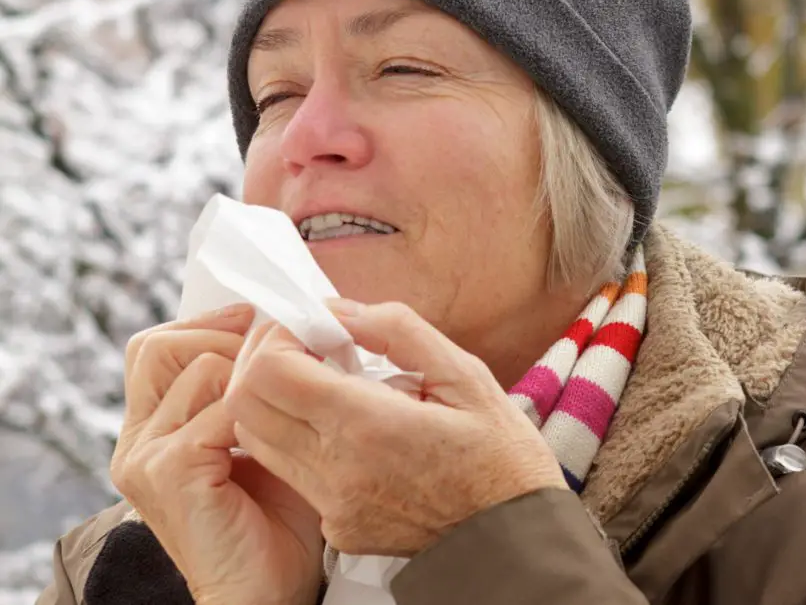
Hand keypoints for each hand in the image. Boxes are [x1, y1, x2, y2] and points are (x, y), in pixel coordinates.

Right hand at [110, 305, 323, 604]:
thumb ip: (251, 390)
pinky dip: (256, 411)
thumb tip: (274, 334)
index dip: (206, 325)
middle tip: (275, 354)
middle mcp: (139, 440)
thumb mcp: (258, 437)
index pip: (157, 347)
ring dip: (252, 374)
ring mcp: (147, 456)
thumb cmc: (275, 518)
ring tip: (283, 398)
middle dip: (226, 339)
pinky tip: (277, 433)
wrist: (267, 589)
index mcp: (153, 428)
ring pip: (199, 368)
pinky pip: (218, 409)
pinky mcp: (169, 472)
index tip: (252, 321)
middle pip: (161, 346)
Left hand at [224, 300, 567, 556]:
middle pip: (245, 403)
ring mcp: (331, 505)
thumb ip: (399, 331)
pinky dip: (299, 438)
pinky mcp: (335, 528)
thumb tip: (344, 312)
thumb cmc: (500, 457)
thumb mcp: (466, 375)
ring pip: (256, 439)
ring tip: (325, 382)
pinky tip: (346, 426)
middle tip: (308, 346)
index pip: (270, 371)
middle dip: (264, 360)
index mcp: (368, 424)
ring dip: (275, 400)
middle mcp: (336, 469)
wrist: (512, 540)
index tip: (316, 327)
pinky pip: (290, 473)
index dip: (280, 336)